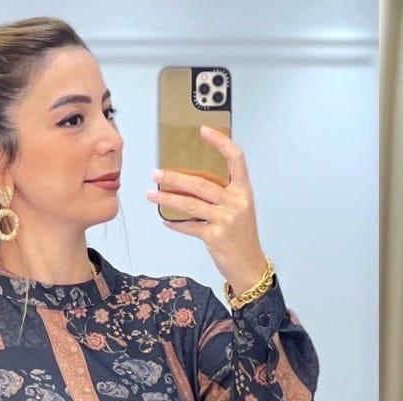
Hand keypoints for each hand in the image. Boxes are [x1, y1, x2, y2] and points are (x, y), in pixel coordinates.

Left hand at [146, 125, 268, 296]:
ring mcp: (226, 220)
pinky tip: (166, 220)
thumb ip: (223, 195)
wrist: (250, 267)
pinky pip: (189, 226)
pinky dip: (176, 224)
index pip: (236, 160)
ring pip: (190, 204)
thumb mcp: (240, 210)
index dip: (220, 143)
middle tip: (156, 174)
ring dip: (167, 199)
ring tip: (151, 195)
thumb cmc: (242, 238)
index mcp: (244, 192)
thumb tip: (190, 182)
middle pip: (201, 183)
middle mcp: (236, 203)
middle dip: (175, 178)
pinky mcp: (216, 237)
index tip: (203, 131)